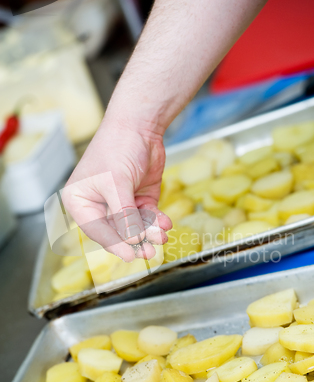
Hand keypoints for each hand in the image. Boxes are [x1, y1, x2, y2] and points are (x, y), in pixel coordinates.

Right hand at [62, 117, 171, 261]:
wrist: (140, 125)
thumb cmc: (117, 147)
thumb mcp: (116, 182)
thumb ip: (123, 214)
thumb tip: (133, 240)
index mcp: (80, 200)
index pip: (96, 229)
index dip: (114, 244)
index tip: (130, 255)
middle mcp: (99, 205)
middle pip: (117, 232)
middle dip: (135, 241)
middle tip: (150, 253)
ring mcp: (120, 203)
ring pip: (135, 227)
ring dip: (149, 232)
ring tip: (162, 235)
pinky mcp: (138, 200)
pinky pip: (147, 217)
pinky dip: (157, 221)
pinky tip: (166, 222)